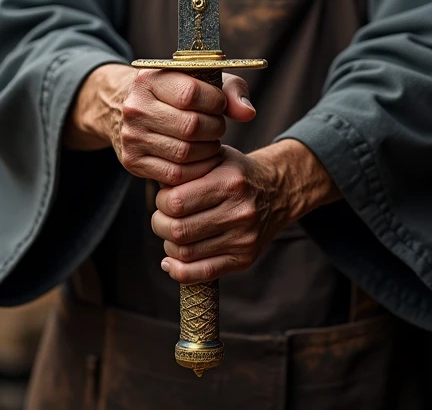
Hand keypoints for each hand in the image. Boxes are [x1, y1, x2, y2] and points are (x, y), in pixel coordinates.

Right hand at [63, 63, 255, 186]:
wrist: (138, 111)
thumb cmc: (179, 94)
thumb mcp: (203, 81)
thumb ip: (232, 91)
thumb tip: (248, 113)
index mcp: (149, 79)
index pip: (190, 93)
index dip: (215, 101)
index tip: (219, 104)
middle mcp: (135, 107)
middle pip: (190, 126)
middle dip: (214, 128)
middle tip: (217, 126)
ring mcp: (131, 136)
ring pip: (184, 153)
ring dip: (208, 150)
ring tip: (210, 141)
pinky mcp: (132, 162)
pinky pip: (175, 175)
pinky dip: (197, 169)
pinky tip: (202, 158)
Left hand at [152, 139, 339, 282]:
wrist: (276, 191)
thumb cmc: (236, 173)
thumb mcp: (215, 157)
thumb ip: (187, 168)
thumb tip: (155, 188)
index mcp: (229, 182)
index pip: (176, 202)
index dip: (161, 201)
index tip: (164, 198)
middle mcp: (239, 212)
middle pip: (178, 230)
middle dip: (160, 225)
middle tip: (162, 217)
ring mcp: (243, 239)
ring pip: (186, 254)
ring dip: (169, 246)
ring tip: (172, 234)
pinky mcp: (244, 259)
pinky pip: (202, 274)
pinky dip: (179, 271)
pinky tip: (171, 261)